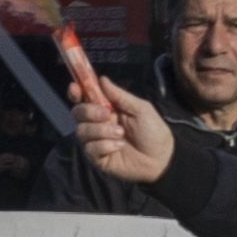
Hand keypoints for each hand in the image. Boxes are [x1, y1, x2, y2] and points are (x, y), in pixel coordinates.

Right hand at [59, 33, 172, 186]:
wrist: (161, 158)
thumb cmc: (153, 131)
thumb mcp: (140, 108)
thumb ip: (119, 95)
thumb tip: (102, 79)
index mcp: (106, 109)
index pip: (84, 98)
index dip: (76, 92)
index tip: (75, 87)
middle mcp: (97, 124)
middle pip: (77, 113)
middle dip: (89, 112)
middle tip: (106, 114)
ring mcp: (96, 141)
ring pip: (82, 131)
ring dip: (101, 131)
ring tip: (121, 134)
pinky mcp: (97, 157)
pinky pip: (90, 148)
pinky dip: (105, 146)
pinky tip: (119, 147)